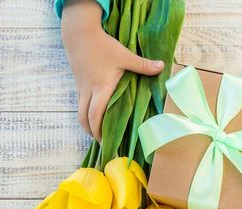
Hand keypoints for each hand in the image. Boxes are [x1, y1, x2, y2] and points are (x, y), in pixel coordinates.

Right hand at [61, 0, 164, 140]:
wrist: (79, 33)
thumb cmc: (102, 45)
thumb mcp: (124, 55)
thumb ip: (143, 64)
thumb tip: (162, 67)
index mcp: (101, 88)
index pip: (96, 115)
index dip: (99, 130)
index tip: (105, 142)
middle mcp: (89, 91)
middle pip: (84, 118)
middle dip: (92, 132)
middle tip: (102, 142)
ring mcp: (81, 88)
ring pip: (80, 112)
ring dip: (87, 124)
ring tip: (97, 132)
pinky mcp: (79, 83)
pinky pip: (81, 103)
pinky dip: (86, 112)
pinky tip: (95, 115)